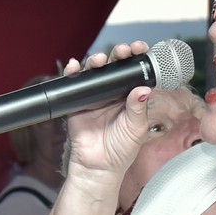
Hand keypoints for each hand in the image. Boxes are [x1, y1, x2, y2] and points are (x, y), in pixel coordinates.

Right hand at [61, 42, 155, 182]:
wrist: (98, 166)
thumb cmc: (121, 149)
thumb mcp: (135, 129)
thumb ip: (138, 110)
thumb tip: (142, 89)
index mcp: (130, 96)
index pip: (135, 71)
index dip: (138, 58)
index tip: (141, 49)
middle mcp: (113, 92)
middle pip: (115, 65)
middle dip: (120, 53)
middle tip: (124, 51)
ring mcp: (95, 95)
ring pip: (96, 70)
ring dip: (97, 60)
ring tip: (100, 60)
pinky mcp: (77, 101)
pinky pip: (74, 83)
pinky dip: (73, 72)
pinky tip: (74, 66)